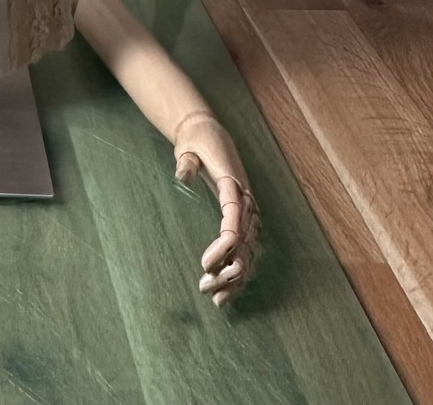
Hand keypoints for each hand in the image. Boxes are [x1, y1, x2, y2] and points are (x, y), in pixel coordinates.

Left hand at [172, 108, 259, 306]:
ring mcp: (249, 212)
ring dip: (235, 277)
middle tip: (204, 287)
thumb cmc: (197, 142)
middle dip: (228, 270)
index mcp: (232, 184)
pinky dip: (240, 271)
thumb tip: (183, 174)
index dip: (224, 244)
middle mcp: (246, 201)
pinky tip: (227, 292)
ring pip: (249, 252)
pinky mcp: (245, 219)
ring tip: (215, 298)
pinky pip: (248, 250)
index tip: (205, 264)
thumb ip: (187, 162)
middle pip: (245, 243)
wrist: (209, 133)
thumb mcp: (187, 147)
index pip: (235, 218)